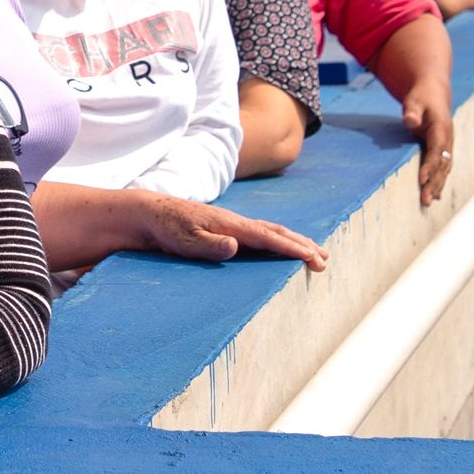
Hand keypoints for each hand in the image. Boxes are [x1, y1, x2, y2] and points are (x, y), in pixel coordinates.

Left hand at [134, 192, 327, 270]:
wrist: (149, 213)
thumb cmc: (166, 228)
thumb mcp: (184, 240)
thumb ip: (209, 244)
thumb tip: (235, 246)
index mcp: (231, 225)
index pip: (268, 237)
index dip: (292, 248)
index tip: (312, 259)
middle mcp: (236, 223)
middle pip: (277, 232)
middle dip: (302, 245)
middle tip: (324, 260)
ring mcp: (232, 225)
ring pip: (270, 232)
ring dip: (293, 242)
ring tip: (314, 254)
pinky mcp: (225, 230)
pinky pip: (259, 236)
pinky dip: (277, 241)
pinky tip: (281, 249)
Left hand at [400, 75, 453, 205]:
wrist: (434, 93)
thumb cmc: (421, 97)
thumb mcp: (414, 100)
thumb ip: (411, 111)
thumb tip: (410, 121)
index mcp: (441, 128)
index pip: (436, 150)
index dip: (430, 166)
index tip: (421, 180)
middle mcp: (447, 140)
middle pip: (442, 164)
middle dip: (434, 183)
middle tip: (425, 200)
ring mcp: (446, 146)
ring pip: (444, 169)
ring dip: (437, 186)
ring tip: (428, 203)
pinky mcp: (442, 149)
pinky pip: (442, 168)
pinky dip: (439, 182)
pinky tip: (435, 197)